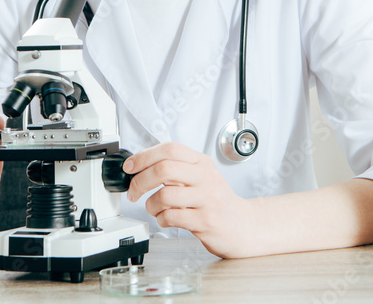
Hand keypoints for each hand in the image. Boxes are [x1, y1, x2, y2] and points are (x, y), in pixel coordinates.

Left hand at [124, 142, 255, 257]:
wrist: (242, 224)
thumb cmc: (216, 200)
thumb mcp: (201, 176)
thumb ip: (177, 168)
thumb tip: (142, 165)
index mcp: (201, 162)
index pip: (170, 149)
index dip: (144, 156)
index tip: (130, 167)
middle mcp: (206, 177)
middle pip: (164, 169)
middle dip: (140, 181)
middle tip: (134, 192)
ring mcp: (207, 199)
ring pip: (165, 195)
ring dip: (151, 205)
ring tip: (154, 208)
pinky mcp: (205, 221)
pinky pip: (172, 217)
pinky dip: (161, 219)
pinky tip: (166, 218)